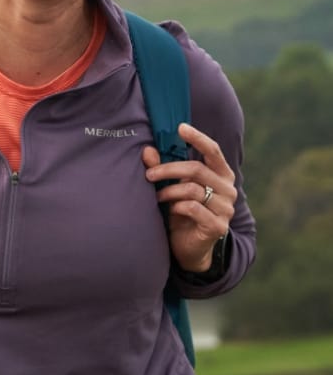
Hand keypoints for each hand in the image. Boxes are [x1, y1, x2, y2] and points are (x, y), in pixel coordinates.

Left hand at [142, 123, 235, 272]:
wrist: (190, 247)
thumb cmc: (182, 210)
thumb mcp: (173, 186)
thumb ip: (161, 168)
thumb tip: (147, 150)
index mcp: (221, 174)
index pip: (213, 150)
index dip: (198, 138)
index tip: (181, 127)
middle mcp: (228, 189)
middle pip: (196, 169)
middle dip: (168, 169)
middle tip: (149, 175)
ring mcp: (226, 209)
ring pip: (192, 189)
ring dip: (169, 191)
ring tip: (157, 196)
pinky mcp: (218, 226)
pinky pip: (193, 208)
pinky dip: (177, 206)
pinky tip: (170, 210)